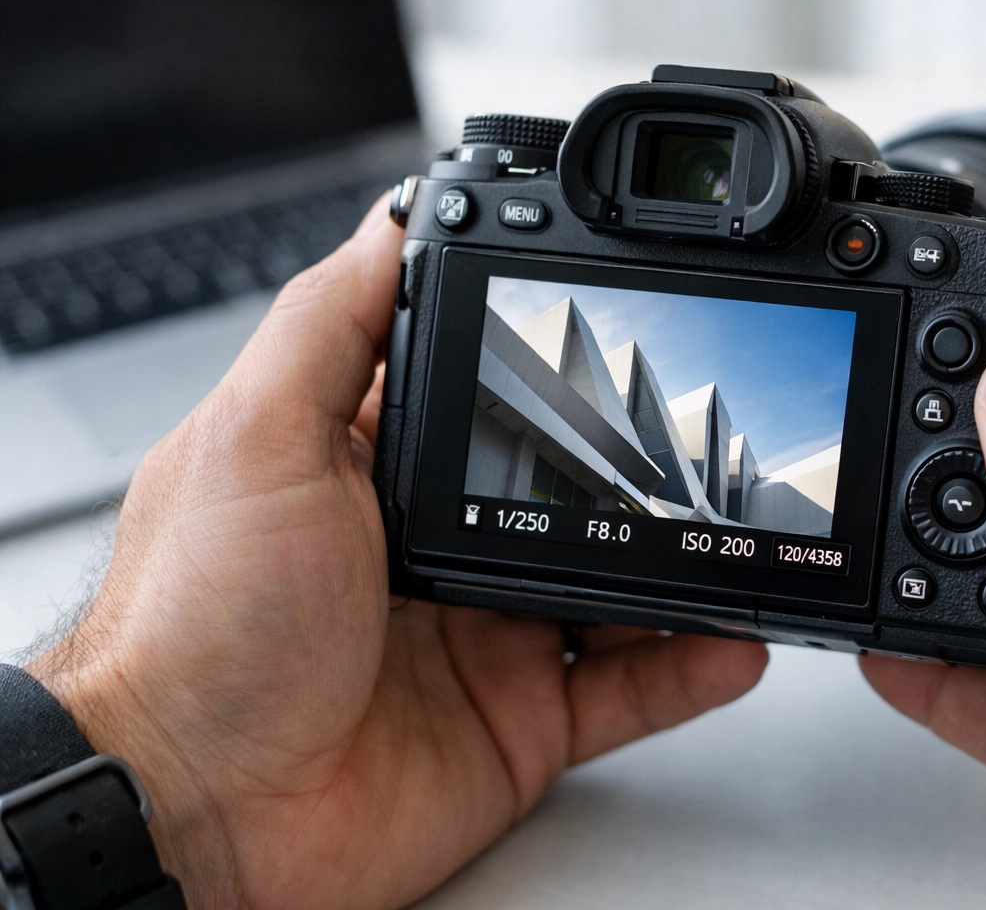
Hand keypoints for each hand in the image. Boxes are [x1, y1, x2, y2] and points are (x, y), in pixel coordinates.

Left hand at [27, 199, 767, 909]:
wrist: (191, 816)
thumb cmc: (192, 630)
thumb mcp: (255, 441)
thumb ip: (333, 327)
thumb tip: (389, 221)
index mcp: (375, 469)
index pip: (486, 398)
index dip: (549, 370)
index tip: (619, 336)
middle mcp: (438, 548)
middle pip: (570, 493)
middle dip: (638, 470)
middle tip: (706, 444)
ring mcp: (485, 637)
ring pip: (617, 588)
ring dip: (684, 566)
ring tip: (743, 535)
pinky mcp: (520, 723)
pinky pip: (629, 691)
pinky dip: (690, 667)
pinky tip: (736, 637)